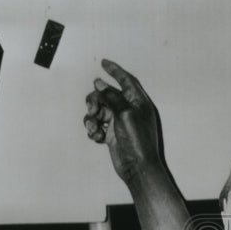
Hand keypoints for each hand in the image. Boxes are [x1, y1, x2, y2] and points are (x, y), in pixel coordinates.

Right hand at [83, 59, 162, 186]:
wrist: (137, 167)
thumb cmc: (137, 141)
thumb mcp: (125, 113)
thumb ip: (112, 96)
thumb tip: (100, 84)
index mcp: (138, 102)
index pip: (126, 80)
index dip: (115, 70)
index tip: (103, 62)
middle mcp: (129, 110)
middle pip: (107, 95)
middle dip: (96, 100)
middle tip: (93, 110)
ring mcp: (119, 122)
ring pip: (99, 110)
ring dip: (92, 118)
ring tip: (95, 128)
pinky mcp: (111, 134)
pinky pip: (97, 125)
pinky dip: (94, 129)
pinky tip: (97, 137)